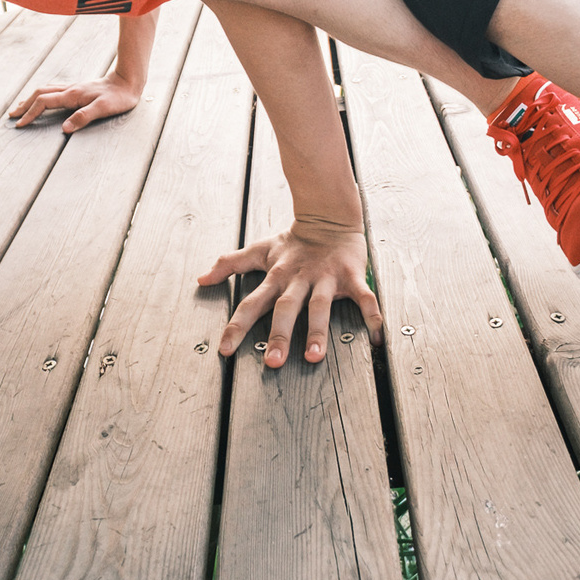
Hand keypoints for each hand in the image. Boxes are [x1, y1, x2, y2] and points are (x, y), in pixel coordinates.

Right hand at [8, 71, 139, 132]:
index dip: (30, 113)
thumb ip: (84, 117)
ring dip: (31, 98)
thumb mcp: (103, 109)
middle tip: (12, 115)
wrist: (128, 81)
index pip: (44, 103)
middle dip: (24, 105)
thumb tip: (64, 128)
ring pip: (45, 90)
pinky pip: (53, 90)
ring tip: (21, 106)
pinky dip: (42, 95)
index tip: (19, 124)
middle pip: (39, 94)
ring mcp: (73, 88)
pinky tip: (43, 99)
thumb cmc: (119, 97)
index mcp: (72, 95)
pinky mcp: (78, 89)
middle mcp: (70, 90)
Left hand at [197, 216, 382, 367]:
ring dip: (317, 331)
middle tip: (273, 363)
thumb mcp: (260, 250)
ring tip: (314, 357)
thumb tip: (202, 279)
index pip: (252, 303)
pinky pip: (365, 298)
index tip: (225, 350)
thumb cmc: (294, 241)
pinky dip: (372, 316)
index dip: (237, 326)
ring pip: (320, 307)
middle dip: (280, 335)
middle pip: (286, 308)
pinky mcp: (351, 276)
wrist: (329, 216)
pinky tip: (377, 337)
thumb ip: (230, 264)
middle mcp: (299, 279)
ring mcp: (326, 278)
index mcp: (276, 276)